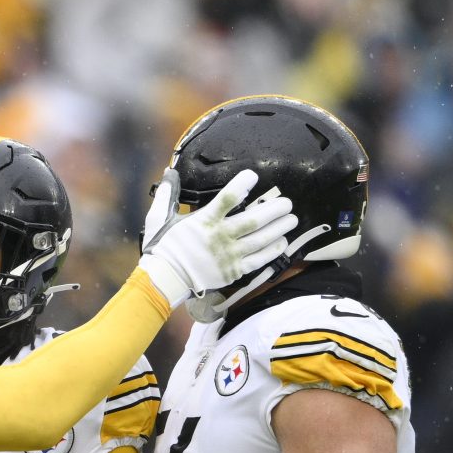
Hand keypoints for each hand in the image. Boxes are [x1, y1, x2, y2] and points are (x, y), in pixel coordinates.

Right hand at [137, 168, 295, 315]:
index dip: (243, 184)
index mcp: (204, 221)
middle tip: (287, 203)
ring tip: (292, 219)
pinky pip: (259, 260)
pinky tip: (283, 242)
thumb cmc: (163, 248)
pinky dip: (273, 250)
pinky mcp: (234, 271)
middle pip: (254, 219)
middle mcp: (220, 236)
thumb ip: (167, 196)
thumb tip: (168, 173)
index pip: (228, 197)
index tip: (253, 177)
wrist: (166, 279)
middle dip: (274, 209)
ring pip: (261, 239)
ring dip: (279, 228)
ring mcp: (229, 255)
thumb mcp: (160, 219)